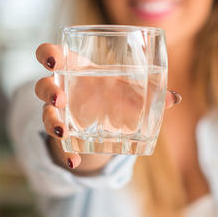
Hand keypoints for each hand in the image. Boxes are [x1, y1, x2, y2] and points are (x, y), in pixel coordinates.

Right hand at [34, 43, 181, 172]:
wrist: (106, 120)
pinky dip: (65, 153)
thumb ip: (149, 93)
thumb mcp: (129, 91)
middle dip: (48, 91)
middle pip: (42, 85)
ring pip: (45, 114)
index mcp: (74, 68)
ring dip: (52, 122)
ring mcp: (59, 112)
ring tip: (63, 131)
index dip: (47, 55)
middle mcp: (61, 88)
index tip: (54, 62)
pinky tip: (74, 161)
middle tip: (60, 99)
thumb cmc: (115, 93)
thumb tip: (175, 98)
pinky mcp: (63, 133)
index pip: (50, 55)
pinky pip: (58, 143)